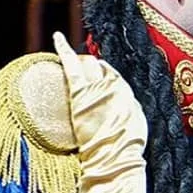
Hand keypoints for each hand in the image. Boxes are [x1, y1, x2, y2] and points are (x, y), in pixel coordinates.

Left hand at [53, 31, 146, 148]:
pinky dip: (63, 48)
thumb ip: (127, 104)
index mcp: (126, 91)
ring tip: (73, 61)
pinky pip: (70, 64)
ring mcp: (95, 87)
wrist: (114, 155)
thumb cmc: (126, 144)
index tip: (95, 77)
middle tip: (82, 74)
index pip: (111, 73)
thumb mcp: (135, 121)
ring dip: (80, 61)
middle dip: (91, 67)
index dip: (102, 74)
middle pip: (98, 66)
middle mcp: (112, 85)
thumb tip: (122, 99)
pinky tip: (57, 37)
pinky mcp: (79, 92)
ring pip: (86, 62)